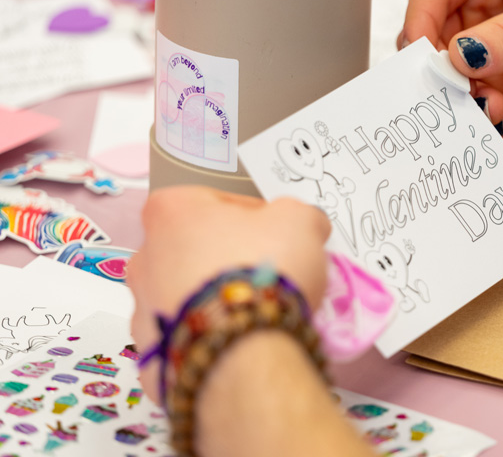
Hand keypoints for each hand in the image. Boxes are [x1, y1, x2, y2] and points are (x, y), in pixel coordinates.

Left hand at [127, 185, 330, 403]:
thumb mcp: (299, 221)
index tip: (276, 234)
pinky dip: (209, 337)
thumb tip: (304, 224)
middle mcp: (145, 257)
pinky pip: (186, 338)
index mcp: (171, 212)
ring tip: (256, 312)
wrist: (242, 352)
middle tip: (269, 273)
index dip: (253, 216)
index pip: (216, 200)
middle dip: (228, 258)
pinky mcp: (151, 356)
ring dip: (216, 299)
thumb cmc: (263, 271)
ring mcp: (142, 310)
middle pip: (196, 249)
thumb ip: (298, 214)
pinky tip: (239, 341)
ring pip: (187, 296)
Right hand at [400, 0, 502, 133]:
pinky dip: (480, 118)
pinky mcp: (497, 86)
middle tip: (461, 93)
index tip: (426, 59)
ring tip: (496, 109)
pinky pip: (468, 107)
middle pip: (427, 39)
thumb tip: (457, 56)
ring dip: (461, 100)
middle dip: (438, 71)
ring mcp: (485, 49)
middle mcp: (475, 5)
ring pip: (443, 79)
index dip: (419, 24)